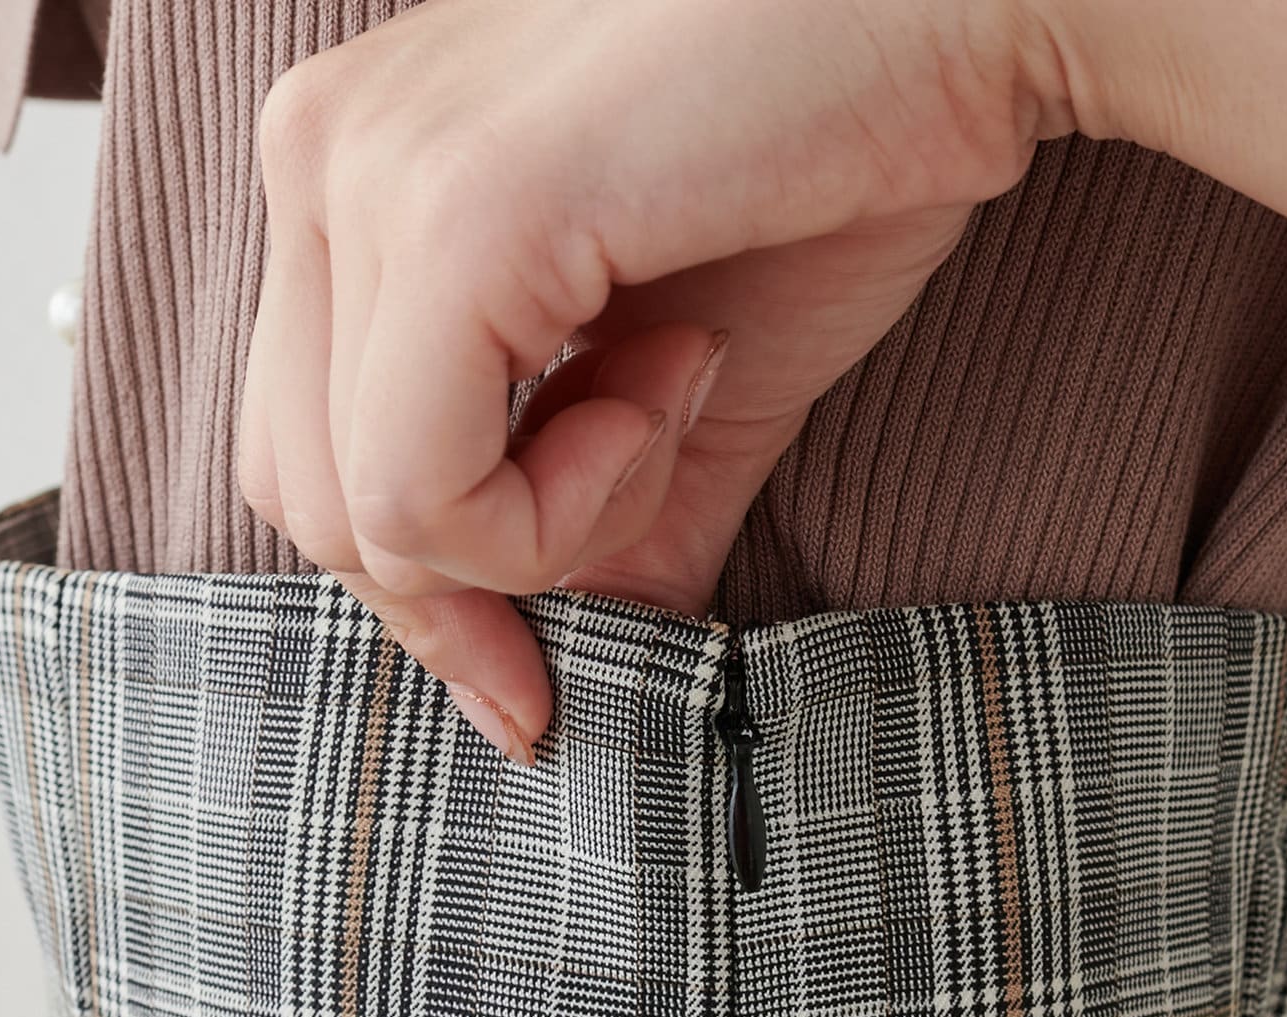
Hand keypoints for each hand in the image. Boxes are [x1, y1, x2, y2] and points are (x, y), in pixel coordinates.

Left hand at [237, 0, 1070, 759]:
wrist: (976, 6)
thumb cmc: (839, 158)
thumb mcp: (692, 389)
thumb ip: (611, 528)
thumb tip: (574, 668)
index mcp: (354, 177)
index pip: (310, 455)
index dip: (425, 600)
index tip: (539, 679)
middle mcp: (322, 154)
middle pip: (309, 498)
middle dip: (476, 588)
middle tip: (640, 507)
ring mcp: (372, 172)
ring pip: (361, 514)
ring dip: (543, 530)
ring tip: (672, 395)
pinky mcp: (460, 211)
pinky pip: (426, 492)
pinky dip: (556, 512)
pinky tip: (671, 378)